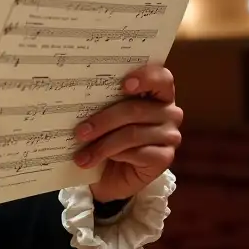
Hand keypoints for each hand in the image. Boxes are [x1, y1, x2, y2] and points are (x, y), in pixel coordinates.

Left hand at [74, 63, 181, 203]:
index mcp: (157, 92)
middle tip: (80, 132)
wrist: (113, 171)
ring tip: (82, 155)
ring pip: (132, 134)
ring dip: (102, 145)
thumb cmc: (108, 134)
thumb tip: (79, 96)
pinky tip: (98, 162)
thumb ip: (103, 100)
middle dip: (103, 120)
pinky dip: (115, 156)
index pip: (161, 77)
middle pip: (135, 109)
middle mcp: (169, 111)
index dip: (145, 77)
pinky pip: (137, 153)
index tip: (124, 84)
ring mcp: (170, 135)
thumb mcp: (105, 113)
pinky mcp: (165, 157)